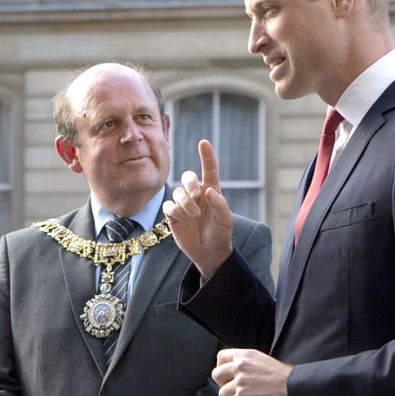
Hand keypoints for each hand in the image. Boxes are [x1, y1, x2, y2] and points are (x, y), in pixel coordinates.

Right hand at [162, 139, 234, 281]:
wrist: (209, 253)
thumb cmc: (220, 234)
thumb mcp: (225, 220)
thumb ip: (219, 204)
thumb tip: (208, 190)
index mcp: (212, 191)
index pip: (209, 170)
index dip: (206, 156)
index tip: (203, 143)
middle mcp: (197, 195)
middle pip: (187, 177)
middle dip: (190, 183)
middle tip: (196, 195)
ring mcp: (184, 204)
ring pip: (177, 192)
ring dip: (185, 203)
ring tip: (192, 215)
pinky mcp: (173, 215)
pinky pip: (168, 205)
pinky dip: (175, 211)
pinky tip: (182, 219)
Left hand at [214, 348, 292, 395]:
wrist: (294, 387)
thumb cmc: (284, 378)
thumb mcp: (262, 361)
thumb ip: (247, 365)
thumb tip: (236, 375)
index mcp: (245, 355)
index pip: (221, 356)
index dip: (222, 368)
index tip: (228, 377)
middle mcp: (240, 366)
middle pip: (216, 374)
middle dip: (223, 385)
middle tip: (234, 392)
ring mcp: (240, 381)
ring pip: (222, 393)